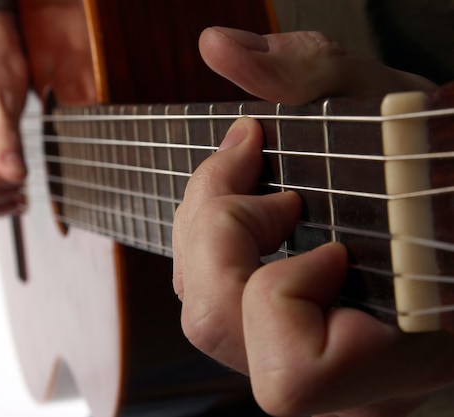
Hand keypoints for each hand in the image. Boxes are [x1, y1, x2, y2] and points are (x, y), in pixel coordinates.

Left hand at [173, 28, 453, 416]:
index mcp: (398, 351)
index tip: (306, 211)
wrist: (448, 194)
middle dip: (216, 234)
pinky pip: (214, 302)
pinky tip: (253, 216)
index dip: (280, 290)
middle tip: (269, 186)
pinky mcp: (284, 340)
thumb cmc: (433, 161)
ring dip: (207, 237)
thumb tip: (215, 46)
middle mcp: (346, 382)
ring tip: (263, 196)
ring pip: (204, 318)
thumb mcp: (383, 104)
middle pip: (216, 330)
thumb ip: (304, 71)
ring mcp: (312, 367)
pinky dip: (210, 249)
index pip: (293, 376)